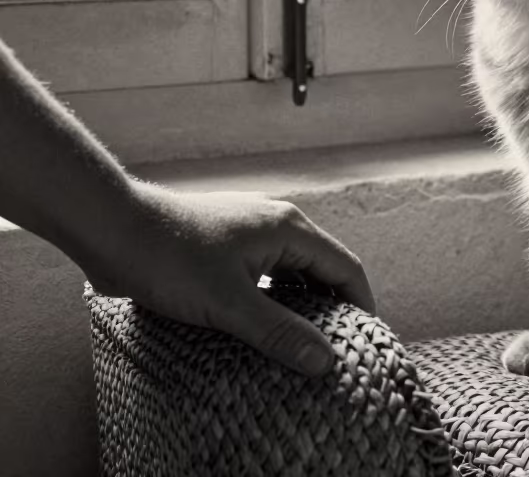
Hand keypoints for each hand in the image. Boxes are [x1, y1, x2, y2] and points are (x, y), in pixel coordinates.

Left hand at [80, 184, 374, 376]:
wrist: (113, 227)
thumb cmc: (170, 257)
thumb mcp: (228, 303)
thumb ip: (279, 332)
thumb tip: (324, 360)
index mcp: (289, 228)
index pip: (345, 267)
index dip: (360, 304)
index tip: (364, 340)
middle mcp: (277, 222)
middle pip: (321, 268)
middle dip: (331, 307)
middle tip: (332, 348)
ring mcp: (250, 229)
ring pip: (291, 270)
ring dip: (299, 304)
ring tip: (298, 342)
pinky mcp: (226, 242)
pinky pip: (265, 270)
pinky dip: (272, 296)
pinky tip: (259, 322)